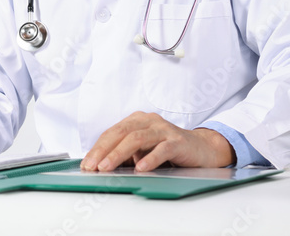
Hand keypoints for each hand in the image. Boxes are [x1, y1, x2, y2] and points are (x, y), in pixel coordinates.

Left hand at [80, 112, 235, 171]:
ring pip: (137, 139)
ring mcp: (163, 130)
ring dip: (119, 154)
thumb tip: (103, 165)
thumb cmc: (169, 149)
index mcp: (137, 121)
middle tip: (92, 166)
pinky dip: (150, 158)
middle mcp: (149, 121)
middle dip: (103, 150)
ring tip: (108, 167)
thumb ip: (127, 154)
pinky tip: (140, 168)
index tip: (87, 163)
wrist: (202, 149)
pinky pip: (161, 149)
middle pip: (121, 133)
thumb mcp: (144, 150)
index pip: (112, 132)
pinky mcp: (178, 141)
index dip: (97, 148)